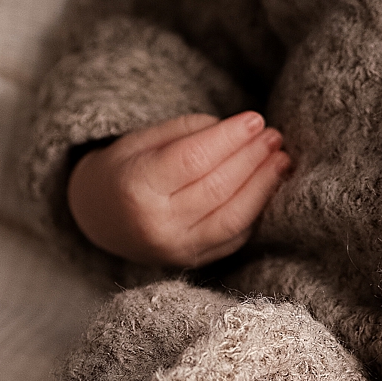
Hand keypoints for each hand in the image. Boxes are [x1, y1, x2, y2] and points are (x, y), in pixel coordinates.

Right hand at [66, 111, 288, 266]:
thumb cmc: (125, 169)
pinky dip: (257, 209)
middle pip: (217, 189)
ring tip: (280, 159)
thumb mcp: (142, 139)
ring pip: (233, 218)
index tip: (255, 119)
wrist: (101, 218)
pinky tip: (269, 185)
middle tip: (273, 135)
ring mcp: (177, 250)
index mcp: (136, 188)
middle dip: (252, 159)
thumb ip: (188, 131)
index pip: (193, 160)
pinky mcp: (195, 261)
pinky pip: (235, 237)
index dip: (229, 138)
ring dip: (264, 186)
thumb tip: (241, 130)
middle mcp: (157, 226)